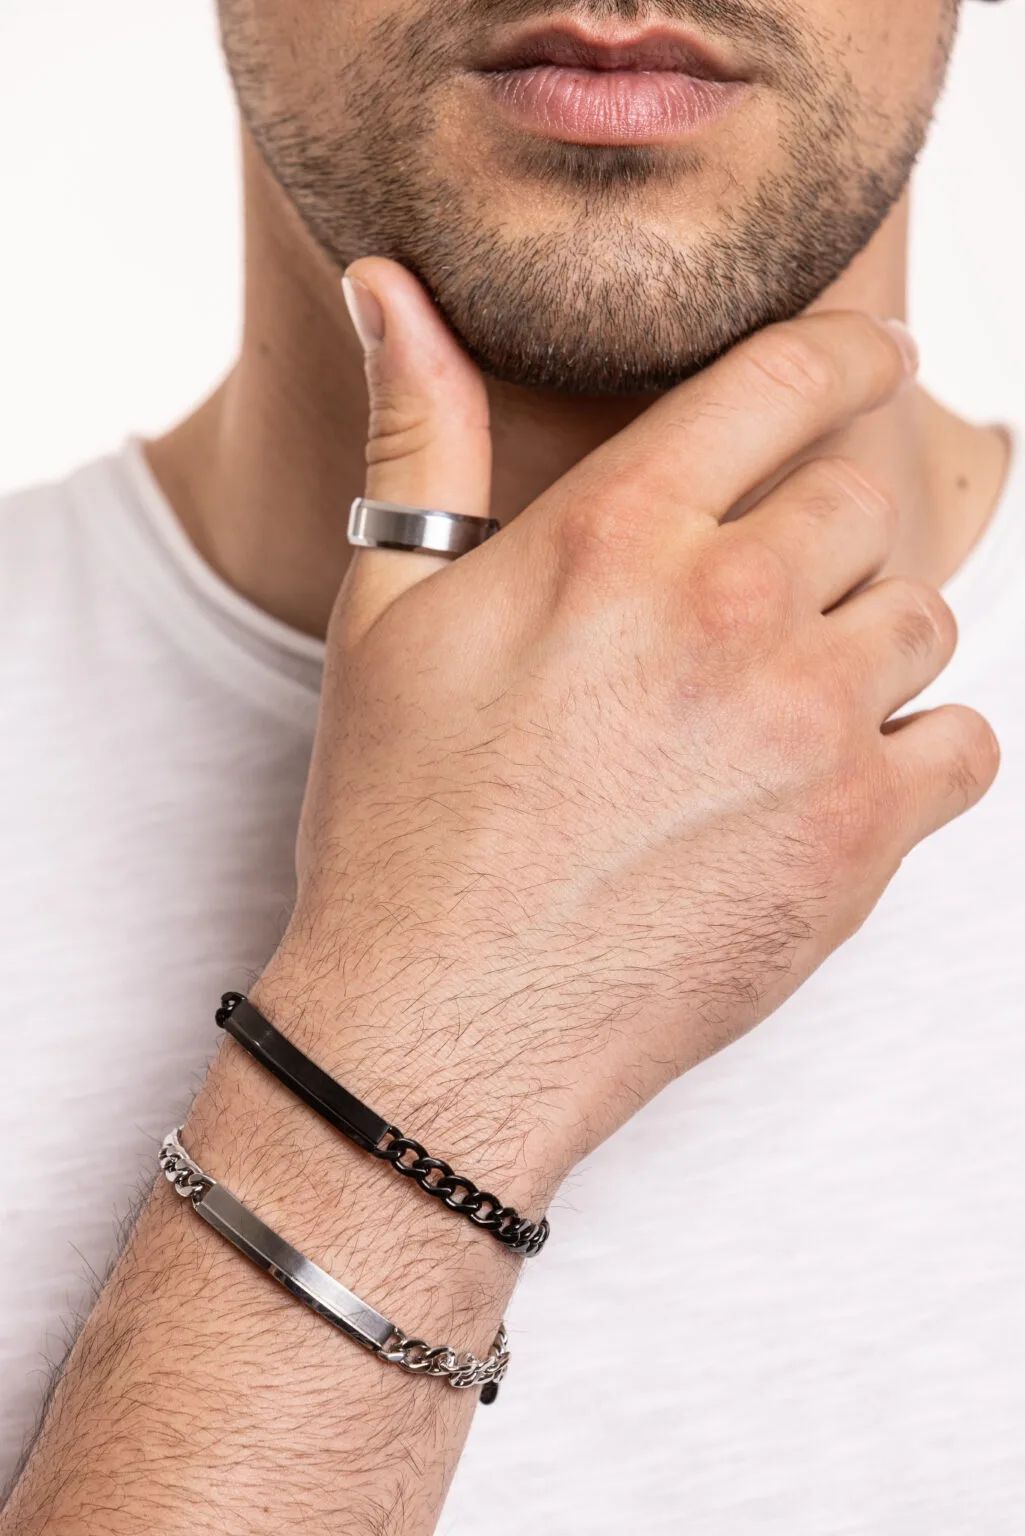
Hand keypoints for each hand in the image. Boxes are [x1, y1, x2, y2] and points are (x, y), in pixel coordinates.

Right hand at [259, 260, 998, 1199]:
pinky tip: (834, 772)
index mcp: (621, 534)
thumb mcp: (388, 611)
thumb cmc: (402, 819)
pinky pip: (964, 746)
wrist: (441, 1027)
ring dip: (867, 639)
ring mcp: (811, 729)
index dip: (854, 351)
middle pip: (867, 503)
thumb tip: (389, 288)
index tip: (881, 357)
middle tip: (775, 585)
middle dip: (830, 530)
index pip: (790, 377)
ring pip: (921, 620)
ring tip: (784, 692)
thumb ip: (423, 435)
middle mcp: (733, 611)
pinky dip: (919, 748)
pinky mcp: (859, 841)